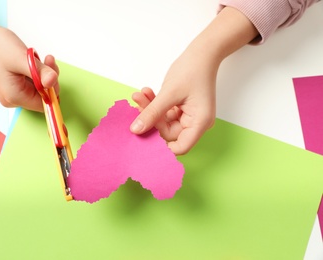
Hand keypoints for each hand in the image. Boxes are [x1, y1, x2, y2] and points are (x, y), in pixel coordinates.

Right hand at [0, 25, 58, 111]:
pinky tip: (31, 60)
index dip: (53, 88)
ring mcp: (13, 93)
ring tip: (35, 57)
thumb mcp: (21, 59)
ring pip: (40, 88)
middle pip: (44, 96)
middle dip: (49, 78)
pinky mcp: (14, 85)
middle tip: (47, 59)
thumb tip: (53, 82)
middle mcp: (14, 99)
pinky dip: (36, 71)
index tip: (51, 69)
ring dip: (43, 72)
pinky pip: (33, 83)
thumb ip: (40, 72)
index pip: (45, 104)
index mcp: (15, 97)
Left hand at [130, 7, 257, 154]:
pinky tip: (147, 93)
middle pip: (168, 132)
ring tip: (140, 95)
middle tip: (138, 103)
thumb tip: (136, 130)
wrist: (202, 52)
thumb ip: (152, 113)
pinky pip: (166, 113)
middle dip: (151, 118)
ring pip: (164, 121)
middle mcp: (196, 123)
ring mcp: (190, 116)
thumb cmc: (192, 70)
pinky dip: (156, 104)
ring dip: (151, 109)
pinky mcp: (183, 109)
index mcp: (199, 123)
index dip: (162, 146)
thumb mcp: (169, 93)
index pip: (180, 147)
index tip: (143, 136)